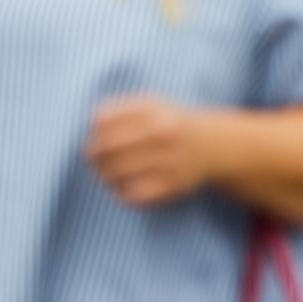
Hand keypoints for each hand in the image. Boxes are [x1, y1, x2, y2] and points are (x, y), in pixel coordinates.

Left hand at [85, 96, 212, 206]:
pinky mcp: (175, 185)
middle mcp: (163, 135)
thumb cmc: (169, 124)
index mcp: (154, 112)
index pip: (102, 123)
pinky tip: (124, 188)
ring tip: (106, 175)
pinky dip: (123, 193)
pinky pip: (136, 195)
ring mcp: (170, 160)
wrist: (212, 145)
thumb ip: (115, 112)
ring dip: (105, 176)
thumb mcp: (148, 106)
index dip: (94, 133)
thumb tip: (89, 134)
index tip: (96, 138)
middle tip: (94, 160)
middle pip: (106, 148)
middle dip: (94, 157)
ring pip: (117, 173)